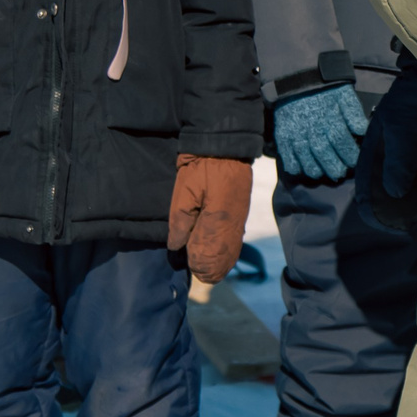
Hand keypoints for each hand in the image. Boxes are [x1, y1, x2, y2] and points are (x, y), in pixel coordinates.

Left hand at [168, 154, 252, 281]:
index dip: (197, 264)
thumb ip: (179, 222)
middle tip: (194, 266)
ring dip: (217, 262)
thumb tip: (176, 247)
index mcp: (216, 222)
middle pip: (221, 259)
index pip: (208, 256)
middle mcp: (231, 226)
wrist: (225, 149)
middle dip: (207, 266)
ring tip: (204, 266)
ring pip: (230, 253)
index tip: (188, 263)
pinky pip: (235, 243)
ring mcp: (238, 223)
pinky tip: (217, 257)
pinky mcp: (240, 217)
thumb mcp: (184, 192)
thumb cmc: (202, 169)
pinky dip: (226, 253)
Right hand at [272, 83, 367, 181]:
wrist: (297, 77)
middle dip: (335, 168)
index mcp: (330, 119)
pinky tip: (303, 169)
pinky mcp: (283, 137)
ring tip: (323, 172)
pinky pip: (288, 159)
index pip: (342, 143)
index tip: (354, 162)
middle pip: (325, 155)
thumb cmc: (325, 89)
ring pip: (307, 162)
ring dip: (317, 171)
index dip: (350, 156)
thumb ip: (354, 113)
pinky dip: (296, 168)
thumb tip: (362, 131)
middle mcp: (313, 130)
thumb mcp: (344, 94)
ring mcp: (296, 134)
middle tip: (340, 172)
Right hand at [356, 60, 416, 231]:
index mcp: (376, 157)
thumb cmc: (413, 104)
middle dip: (397, 214)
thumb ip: (399, 160)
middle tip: (409, 227)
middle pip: (390, 198)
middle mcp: (393, 165)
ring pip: (411, 195)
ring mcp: (413, 165)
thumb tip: (395, 192)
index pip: (367, 191)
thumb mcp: (402, 129)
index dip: (374, 210)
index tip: (386, 226)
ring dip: (416, 208)